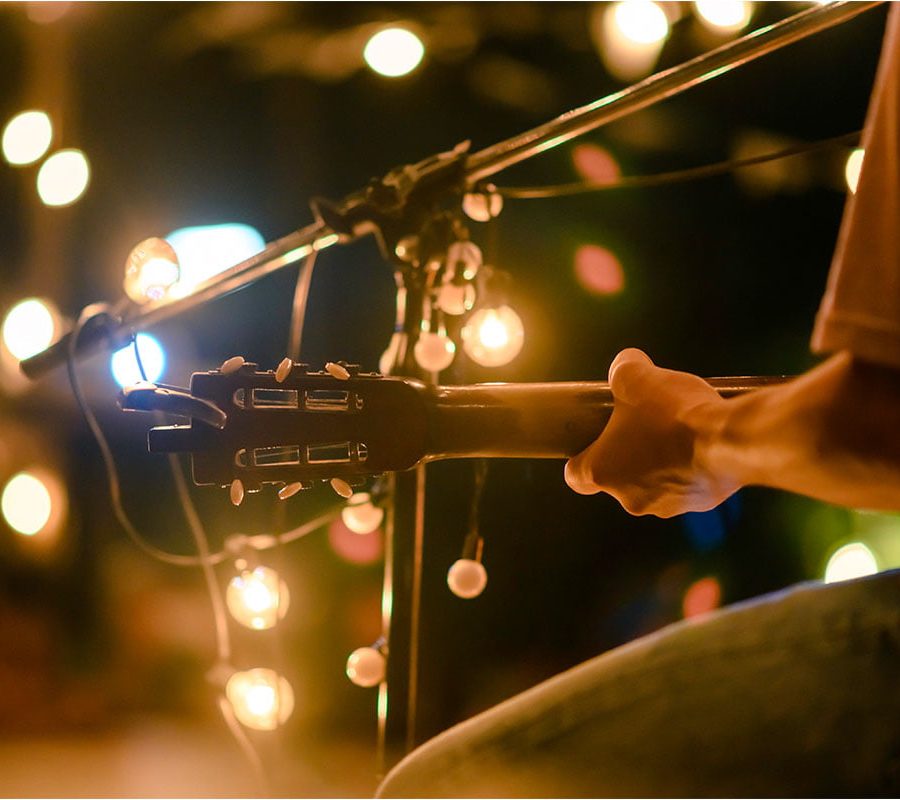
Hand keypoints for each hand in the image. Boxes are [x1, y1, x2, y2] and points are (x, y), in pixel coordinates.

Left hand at [564, 348, 739, 517]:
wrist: (729, 439)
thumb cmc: (673, 413)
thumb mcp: (635, 376)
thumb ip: (622, 369)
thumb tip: (626, 364)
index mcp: (602, 473)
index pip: (576, 476)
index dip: (580, 457)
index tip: (592, 441)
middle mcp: (630, 498)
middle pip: (619, 476)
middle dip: (628, 451)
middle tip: (643, 423)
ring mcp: (666, 505)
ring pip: (654, 482)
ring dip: (660, 460)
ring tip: (676, 429)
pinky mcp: (699, 503)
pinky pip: (687, 484)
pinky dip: (690, 466)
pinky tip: (701, 441)